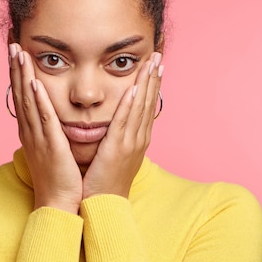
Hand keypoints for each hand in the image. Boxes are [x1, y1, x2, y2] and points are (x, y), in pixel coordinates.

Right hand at [9, 43, 82, 213]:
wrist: (59, 203)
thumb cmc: (59, 177)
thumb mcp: (52, 148)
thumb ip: (51, 129)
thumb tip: (53, 115)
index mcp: (31, 130)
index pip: (22, 96)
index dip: (17, 73)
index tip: (16, 52)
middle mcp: (30, 131)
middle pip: (19, 93)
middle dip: (15, 67)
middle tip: (12, 42)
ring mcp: (38, 137)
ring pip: (28, 100)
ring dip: (22, 75)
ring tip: (18, 52)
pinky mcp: (50, 145)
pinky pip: (43, 118)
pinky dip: (37, 99)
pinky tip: (33, 82)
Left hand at [82, 52, 162, 198]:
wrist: (102, 206)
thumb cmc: (103, 182)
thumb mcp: (114, 155)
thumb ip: (115, 137)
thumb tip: (114, 123)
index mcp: (137, 139)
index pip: (147, 106)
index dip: (152, 85)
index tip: (155, 66)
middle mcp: (139, 139)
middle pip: (149, 102)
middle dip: (154, 78)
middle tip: (159, 56)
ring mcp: (131, 144)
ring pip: (141, 108)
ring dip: (146, 84)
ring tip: (152, 63)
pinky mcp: (118, 149)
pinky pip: (124, 122)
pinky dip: (130, 105)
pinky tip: (134, 89)